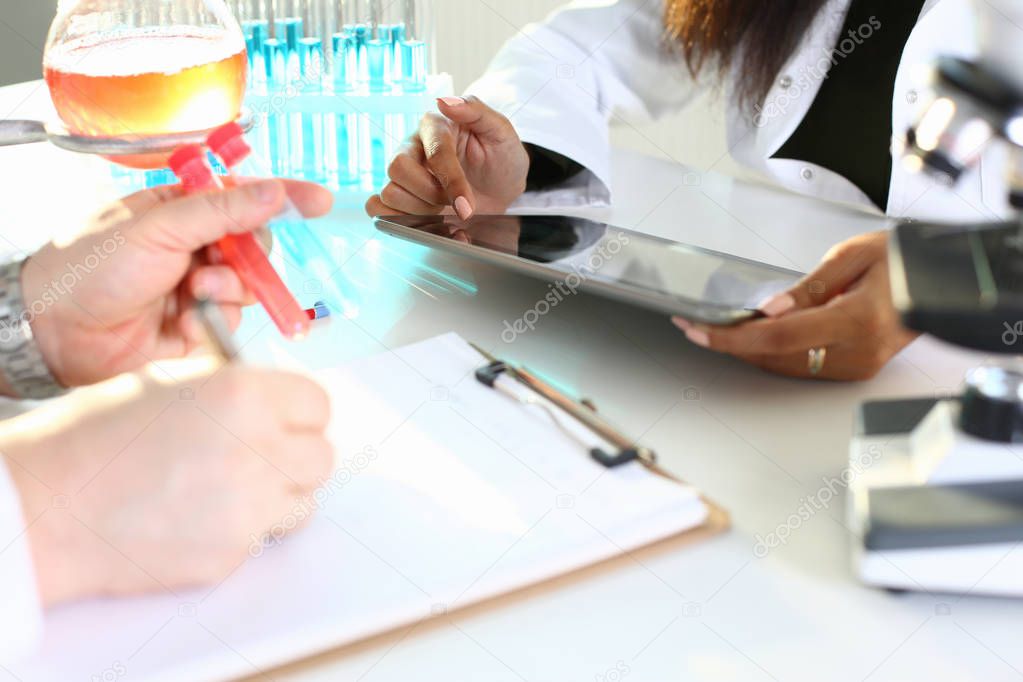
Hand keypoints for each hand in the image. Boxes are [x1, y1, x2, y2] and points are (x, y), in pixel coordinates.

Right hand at [2, 360, 332, 605]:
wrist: (50, 506)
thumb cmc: (95, 437)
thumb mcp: (171, 384)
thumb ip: (234, 389)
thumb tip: (272, 399)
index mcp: (244, 394)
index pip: (318, 404)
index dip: (299, 411)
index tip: (285, 418)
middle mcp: (258, 448)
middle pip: (320, 456)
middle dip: (295, 454)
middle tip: (260, 454)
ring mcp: (249, 507)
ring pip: (304, 500)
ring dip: (279, 493)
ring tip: (230, 487)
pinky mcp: (233, 553)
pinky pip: (264, 536)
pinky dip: (245, 528)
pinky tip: (201, 515)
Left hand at [21, 179, 332, 387]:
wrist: (57, 332)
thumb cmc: (90, 267)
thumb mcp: (159, 227)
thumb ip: (223, 211)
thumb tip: (275, 192)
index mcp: (179, 209)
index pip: (243, 196)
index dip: (282, 197)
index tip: (318, 201)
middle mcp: (190, 246)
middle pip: (254, 247)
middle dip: (247, 258)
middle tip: (224, 263)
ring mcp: (193, 286)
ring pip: (245, 287)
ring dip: (226, 290)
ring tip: (193, 295)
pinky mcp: (194, 325)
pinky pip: (229, 321)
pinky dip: (213, 322)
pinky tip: (183, 322)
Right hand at [366, 96, 529, 219]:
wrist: (502, 187)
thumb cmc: (501, 157)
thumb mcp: (501, 131)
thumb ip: (476, 110)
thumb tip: (445, 101)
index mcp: (436, 125)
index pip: (434, 152)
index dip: (451, 182)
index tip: (467, 206)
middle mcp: (414, 146)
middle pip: (398, 168)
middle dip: (430, 194)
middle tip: (455, 202)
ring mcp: (405, 172)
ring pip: (390, 191)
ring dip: (419, 209)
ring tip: (443, 207)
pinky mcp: (401, 194)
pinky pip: (378, 206)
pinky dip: (396, 217)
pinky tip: (422, 217)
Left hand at [672, 232, 918, 380]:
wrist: (944, 277)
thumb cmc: (904, 259)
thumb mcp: (851, 257)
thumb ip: (807, 288)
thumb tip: (769, 310)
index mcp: (856, 321)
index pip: (778, 337)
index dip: (733, 338)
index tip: (699, 331)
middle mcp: (858, 352)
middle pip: (776, 358)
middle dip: (733, 344)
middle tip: (697, 327)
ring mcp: (859, 366)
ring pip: (786, 366)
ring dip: (749, 351)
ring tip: (718, 330)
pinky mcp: (857, 368)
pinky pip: (803, 366)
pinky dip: (774, 353)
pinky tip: (754, 338)